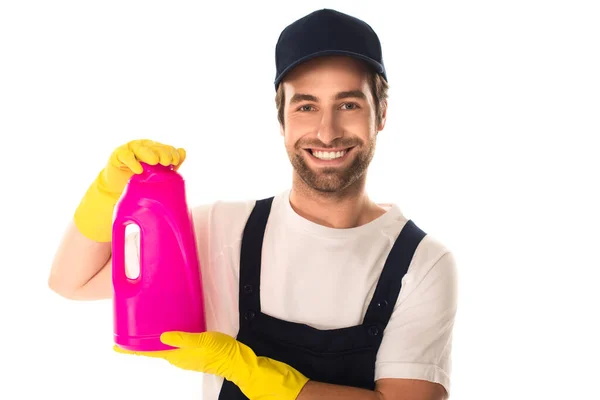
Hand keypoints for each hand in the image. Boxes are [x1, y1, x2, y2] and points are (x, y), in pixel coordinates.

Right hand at [73, 139, 185, 241]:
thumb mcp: (157, 173)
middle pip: (155, 147)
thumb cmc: (140, 179)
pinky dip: (132, 162)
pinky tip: (138, 169)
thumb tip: (183, 151)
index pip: (166, 148)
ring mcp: (131, 150)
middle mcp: (144, 147)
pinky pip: (126, 156)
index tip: (176, 161)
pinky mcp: (118, 155)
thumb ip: (171, 163)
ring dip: (149, 154)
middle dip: (162, 153)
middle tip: (167, 161)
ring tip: (155, 162)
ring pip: (141, 149)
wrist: (118, 188)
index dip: (172, 153)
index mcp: (156, 150)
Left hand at [114, 331, 308, 399]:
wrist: (238, 361)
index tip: (116, 347)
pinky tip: (171, 329)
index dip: (131, 351)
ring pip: (164, 347)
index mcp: (176, 356)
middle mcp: (177, 357)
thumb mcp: (201, 341)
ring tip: (146, 329)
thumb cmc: (220, 352)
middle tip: (130, 333)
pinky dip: (168, 338)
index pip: (148, 353)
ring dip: (153, 340)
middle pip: (153, 351)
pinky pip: (176, 345)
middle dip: (140, 344)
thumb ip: (181, 338)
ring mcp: (186, 356)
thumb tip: (161, 336)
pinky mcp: (194, 351)